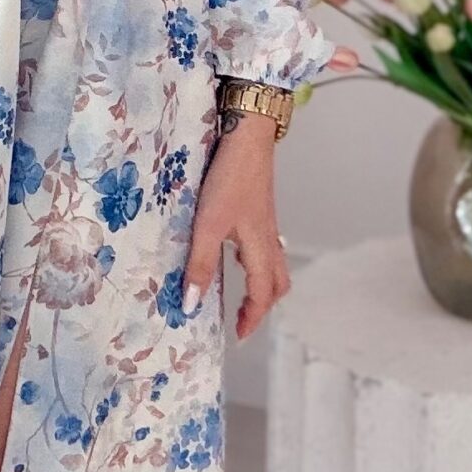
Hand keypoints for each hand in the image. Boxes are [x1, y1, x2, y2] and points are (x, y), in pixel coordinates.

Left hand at [182, 113, 291, 342]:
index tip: (238, 335)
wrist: (247, 135)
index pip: (263, 294)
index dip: (252, 318)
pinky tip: (236, 252)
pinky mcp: (260, 210)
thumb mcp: (208, 224)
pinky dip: (256, 262)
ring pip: (274, 264)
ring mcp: (266, 223)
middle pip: (278, 283)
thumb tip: (193, 304)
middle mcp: (268, 239)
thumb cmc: (230, 177)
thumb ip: (201, 263)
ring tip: (240, 293)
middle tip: (242, 318)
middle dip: (263, 305)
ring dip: (262, 285)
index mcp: (258, 247)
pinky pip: (266, 247)